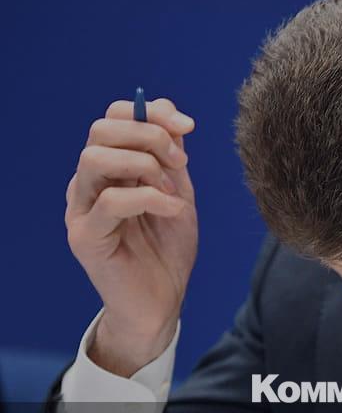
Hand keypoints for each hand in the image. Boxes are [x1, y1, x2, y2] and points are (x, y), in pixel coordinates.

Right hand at [66, 98, 197, 375]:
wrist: (163, 300)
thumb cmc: (168, 248)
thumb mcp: (177, 193)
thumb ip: (171, 158)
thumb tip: (172, 118)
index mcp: (108, 169)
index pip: (113, 118)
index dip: (150, 112)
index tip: (188, 126)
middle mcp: (88, 184)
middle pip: (100, 131)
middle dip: (148, 135)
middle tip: (181, 162)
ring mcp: (81, 210)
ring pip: (95, 159)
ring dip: (143, 164)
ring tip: (172, 189)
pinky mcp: (85, 238)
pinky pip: (111, 202)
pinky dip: (149, 198)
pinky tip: (172, 211)